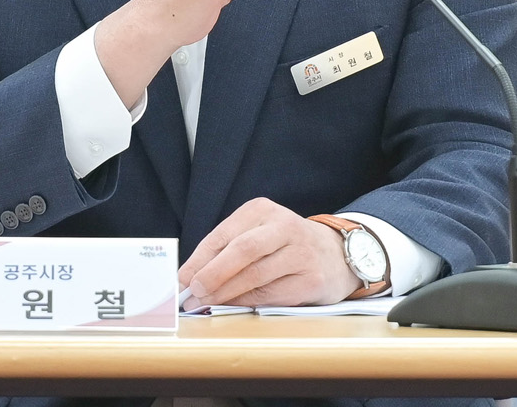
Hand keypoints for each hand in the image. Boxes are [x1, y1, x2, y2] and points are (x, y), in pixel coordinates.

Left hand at [178, 198, 360, 307]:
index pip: (224, 234)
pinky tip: (234, 306)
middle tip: (194, 291)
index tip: (182, 278)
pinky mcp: (312, 279)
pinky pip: (272, 294)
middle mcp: (284, 227)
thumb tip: (191, 277)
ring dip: (226, 292)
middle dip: (213, 273)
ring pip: (256, 275)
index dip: (199, 258)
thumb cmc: (283, 245)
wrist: (334, 254)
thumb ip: (227, 250)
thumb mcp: (257, 233)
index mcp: (262, 210)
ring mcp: (301, 253)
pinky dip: (248, 302)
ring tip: (207, 302)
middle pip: (242, 250)